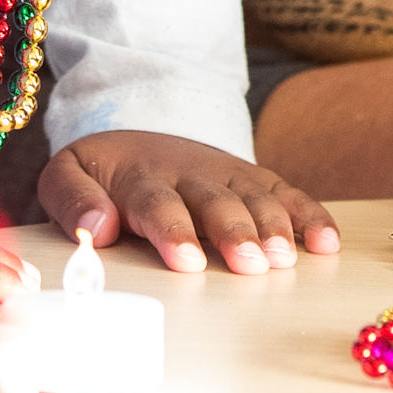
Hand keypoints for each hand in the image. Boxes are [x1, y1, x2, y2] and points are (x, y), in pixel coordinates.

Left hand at [39, 130, 341, 275]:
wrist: (138, 128)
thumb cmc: (102, 170)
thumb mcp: (66, 173)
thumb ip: (72, 200)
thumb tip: (99, 228)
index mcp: (139, 175)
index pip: (157, 202)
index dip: (174, 230)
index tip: (187, 261)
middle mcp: (189, 172)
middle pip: (215, 201)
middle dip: (234, 231)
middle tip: (252, 265)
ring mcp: (226, 172)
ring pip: (255, 196)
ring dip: (275, 226)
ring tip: (286, 259)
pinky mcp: (252, 177)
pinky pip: (286, 192)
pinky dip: (309, 215)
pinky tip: (326, 243)